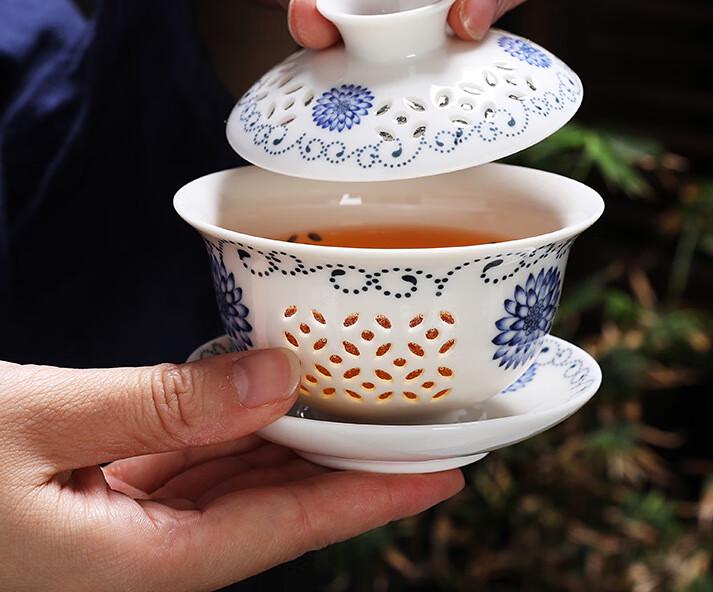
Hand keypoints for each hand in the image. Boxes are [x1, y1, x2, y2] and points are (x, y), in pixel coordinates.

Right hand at [0, 350, 461, 590]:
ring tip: (360, 408)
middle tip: (422, 431)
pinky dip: (230, 430)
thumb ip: (160, 408)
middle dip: (348, 468)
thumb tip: (274, 378)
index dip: (369, 498)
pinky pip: (187, 463)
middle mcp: (136, 553)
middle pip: (270, 508)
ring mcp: (117, 523)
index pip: (282, 528)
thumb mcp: (35, 426)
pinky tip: (262, 396)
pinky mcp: (99, 490)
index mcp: (130, 562)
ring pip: (233, 483)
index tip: (442, 473)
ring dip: (294, 445)